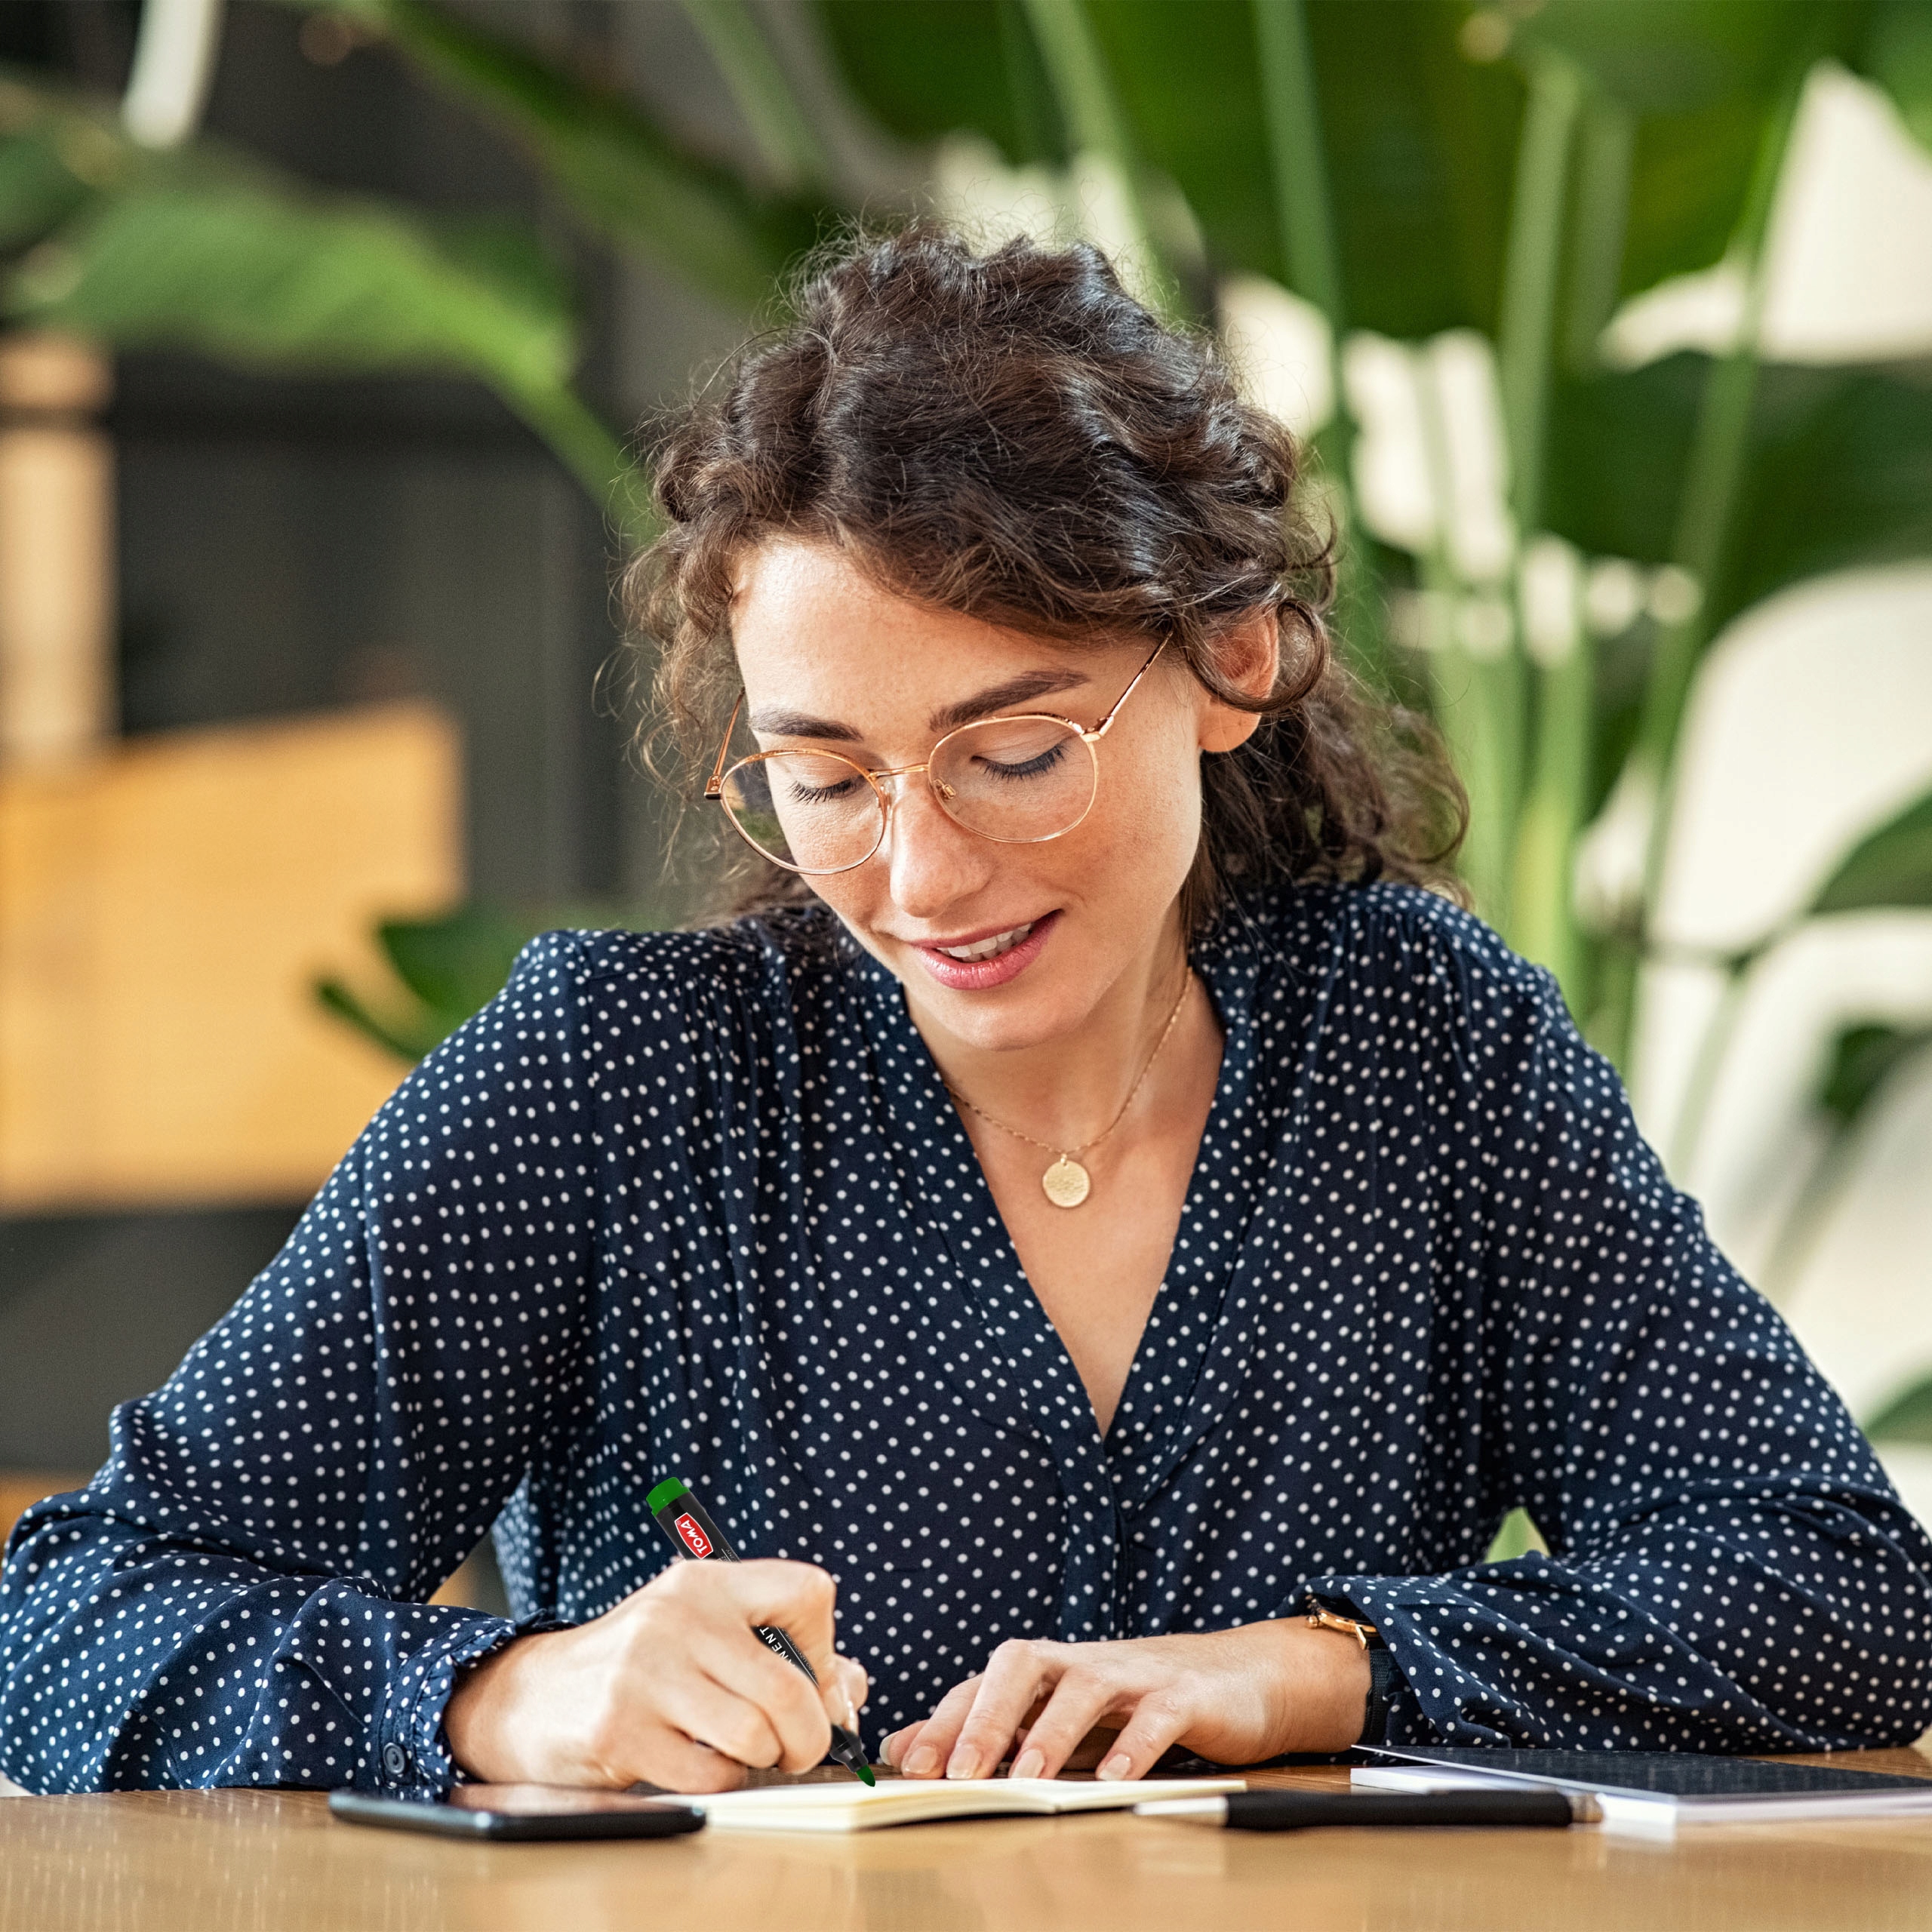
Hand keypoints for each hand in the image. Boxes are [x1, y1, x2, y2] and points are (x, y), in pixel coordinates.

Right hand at [444, 1558, 869, 1792]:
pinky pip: (710, 1772)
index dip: (829, 1650)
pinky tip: (698, 1763)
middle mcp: (679, 1615)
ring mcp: (646, 1671)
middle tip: (800, 1750)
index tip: (819, 1683)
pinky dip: (720, 1780)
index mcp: (707, 1582)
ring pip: (755, 1734)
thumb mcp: (704, 1635)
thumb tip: (852, 1692)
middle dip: (811, 1734)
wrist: (533, 1694)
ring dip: (764, 1759)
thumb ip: (782, 1653)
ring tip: (744, 1753)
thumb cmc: (639, 1668)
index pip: (809, 1591)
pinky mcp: (620, 1730)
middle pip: (790, 1686)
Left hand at [879, 1619, 1367, 1781]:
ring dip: (1049, 1733)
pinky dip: (1133, 1746)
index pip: (984, 1682)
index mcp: (1051, 1668)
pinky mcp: (1185, 1694)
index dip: (944, 1719)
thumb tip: (903, 1747)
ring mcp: (1136, 1672)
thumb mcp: (1063, 1718)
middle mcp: (1085, 1660)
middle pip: (1022, 1664)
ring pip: (1084, 1685)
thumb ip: (993, 1733)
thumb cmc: (1139, 1703)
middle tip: (957, 1772)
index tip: (909, 1767)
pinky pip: (1156, 1713)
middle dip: (986, 1716)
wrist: (1240, 1677)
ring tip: (1025, 1779)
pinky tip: (1113, 1781)